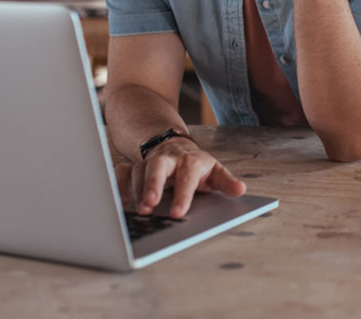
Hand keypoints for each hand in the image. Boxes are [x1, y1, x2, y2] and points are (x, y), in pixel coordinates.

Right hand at [113, 138, 245, 217]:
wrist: (175, 147)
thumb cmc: (196, 166)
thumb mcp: (215, 172)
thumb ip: (226, 182)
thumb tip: (241, 190)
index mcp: (190, 161)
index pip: (187, 176)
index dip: (183, 194)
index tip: (178, 213)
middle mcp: (168, 160)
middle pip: (158, 166)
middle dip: (153, 183)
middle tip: (150, 204)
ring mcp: (149, 162)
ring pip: (138, 170)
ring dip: (137, 190)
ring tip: (140, 209)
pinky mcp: (134, 166)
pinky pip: (122, 172)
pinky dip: (119, 184)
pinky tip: (122, 201)